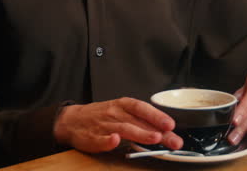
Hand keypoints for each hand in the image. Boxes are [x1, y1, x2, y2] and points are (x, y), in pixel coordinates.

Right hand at [53, 97, 183, 152]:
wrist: (72, 120)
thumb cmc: (102, 116)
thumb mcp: (121, 113)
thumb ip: (141, 122)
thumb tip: (165, 132)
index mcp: (123, 105)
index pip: (142, 108)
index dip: (157, 115)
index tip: (171, 124)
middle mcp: (114, 113)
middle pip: (138, 121)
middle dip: (158, 132)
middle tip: (174, 141)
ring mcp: (103, 125)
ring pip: (124, 128)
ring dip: (140, 133)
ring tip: (154, 138)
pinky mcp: (92, 137)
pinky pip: (100, 139)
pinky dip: (108, 140)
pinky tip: (115, 141)